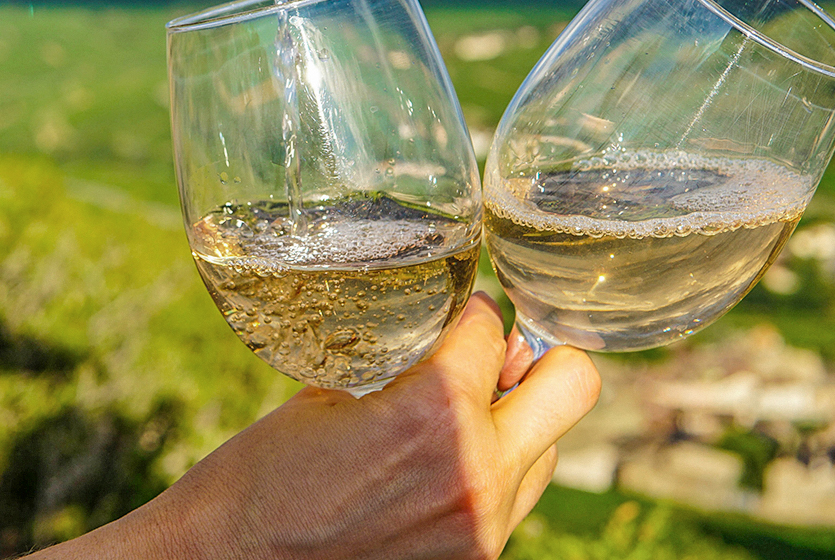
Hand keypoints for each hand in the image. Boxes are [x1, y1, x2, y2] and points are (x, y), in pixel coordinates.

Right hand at [51, 292, 600, 559]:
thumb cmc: (260, 478)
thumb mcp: (328, 394)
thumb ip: (405, 366)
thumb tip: (454, 341)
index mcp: (432, 414)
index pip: (493, 329)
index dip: (472, 308)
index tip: (457, 309)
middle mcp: (476, 472)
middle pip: (573, 383)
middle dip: (537, 358)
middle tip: (493, 357)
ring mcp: (483, 526)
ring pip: (550, 448)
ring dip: (514, 422)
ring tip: (453, 421)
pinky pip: (514, 499)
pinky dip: (489, 471)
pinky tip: (431, 468)